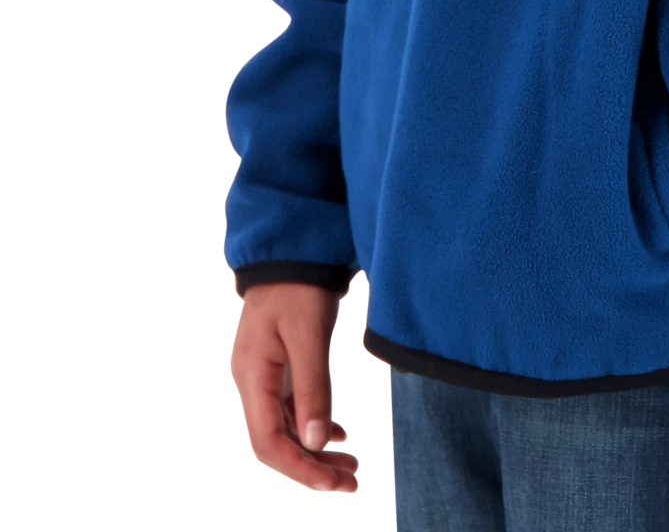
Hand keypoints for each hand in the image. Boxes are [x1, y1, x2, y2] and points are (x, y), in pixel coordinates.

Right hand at [229, 282, 360, 494]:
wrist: (292, 251)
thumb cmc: (297, 288)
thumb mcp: (308, 335)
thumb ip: (312, 388)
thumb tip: (317, 443)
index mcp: (253, 378)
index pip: (270, 441)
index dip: (301, 468)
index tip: (333, 483)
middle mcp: (254, 384)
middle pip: (278, 441)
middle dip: (312, 466)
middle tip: (350, 482)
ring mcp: (266, 377)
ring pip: (288, 428)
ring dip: (316, 450)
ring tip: (350, 467)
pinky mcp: (281, 369)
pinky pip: (293, 409)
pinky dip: (315, 425)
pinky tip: (338, 436)